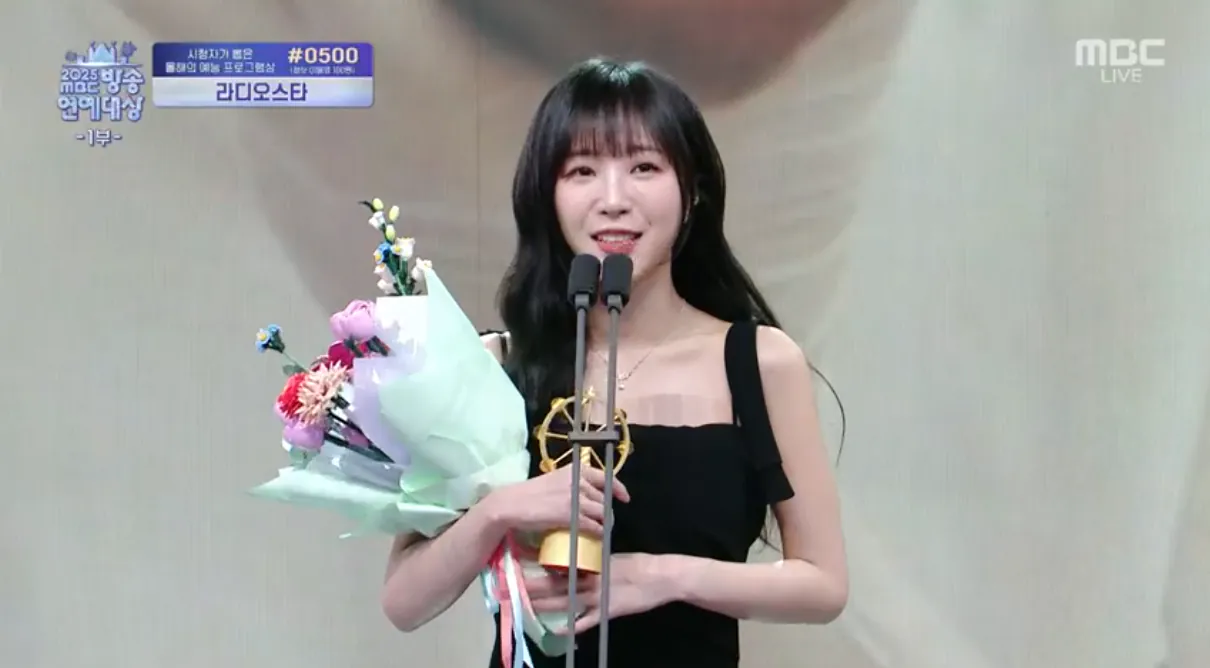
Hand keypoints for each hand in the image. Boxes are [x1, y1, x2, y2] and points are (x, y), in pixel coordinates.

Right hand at [483, 465, 629, 535]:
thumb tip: (585, 494)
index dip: (617, 488)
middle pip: (604, 498)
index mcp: (575, 470)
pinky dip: (599, 532)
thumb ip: (571, 483)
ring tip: (603, 529)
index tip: (624, 497)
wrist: (513, 504)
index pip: (605, 477)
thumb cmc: (530, 493)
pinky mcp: (572, 516)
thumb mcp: (554, 480)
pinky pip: (594, 525)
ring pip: (602, 512)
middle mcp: (579, 481)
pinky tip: (598, 536)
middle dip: (607, 510)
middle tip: (605, 519)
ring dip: (605, 522)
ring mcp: (576, 499)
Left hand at [525, 553, 675, 633]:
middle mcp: (590, 581)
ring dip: (545, 605)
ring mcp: (597, 598)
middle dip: (533, 587)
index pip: (559, 565)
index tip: (520, 561)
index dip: (539, 564)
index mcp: (591, 564)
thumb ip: (592, 560)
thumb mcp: (611, 557)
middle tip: (512, 586)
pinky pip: (586, 621)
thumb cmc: (637, 565)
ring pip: (566, 602)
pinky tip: (558, 630)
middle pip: (556, 585)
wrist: (659, 577)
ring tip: (525, 605)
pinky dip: (572, 626)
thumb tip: (572, 559)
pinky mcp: (607, 612)